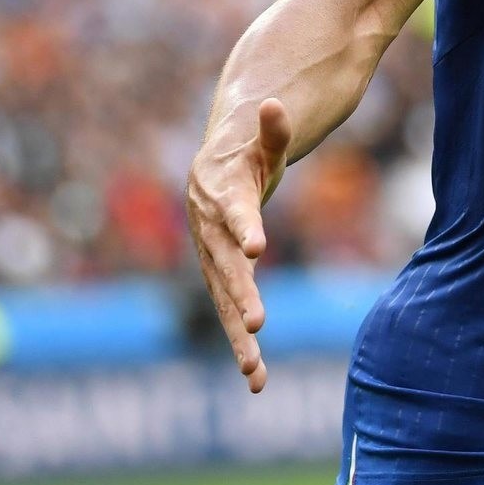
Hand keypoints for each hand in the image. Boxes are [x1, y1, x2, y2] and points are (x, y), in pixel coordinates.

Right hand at [185, 98, 292, 392]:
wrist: (215, 169)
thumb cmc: (248, 153)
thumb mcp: (264, 140)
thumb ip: (272, 128)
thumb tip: (275, 104)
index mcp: (219, 193)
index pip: (233, 211)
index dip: (244, 227)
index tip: (257, 247)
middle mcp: (208, 231)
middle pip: (225, 266)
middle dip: (240, 295)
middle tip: (258, 323)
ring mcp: (211, 259)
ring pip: (224, 301)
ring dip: (238, 336)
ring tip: (254, 370)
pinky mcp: (219, 280)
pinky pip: (229, 314)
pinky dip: (242, 346)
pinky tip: (258, 380)